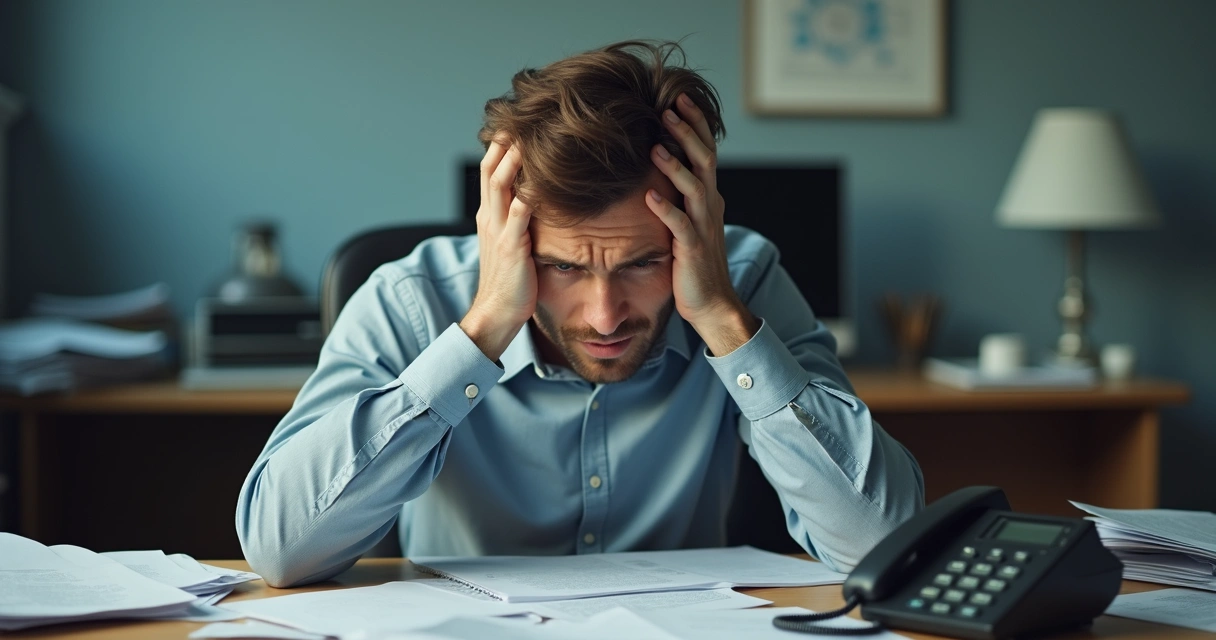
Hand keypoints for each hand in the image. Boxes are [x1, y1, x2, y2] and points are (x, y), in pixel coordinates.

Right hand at [460, 137, 535, 360]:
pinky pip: (520, 213)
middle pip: (492, 168)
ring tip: (530, 136)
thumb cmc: (510, 280)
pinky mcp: (512, 246)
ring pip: (501, 184)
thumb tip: (536, 199)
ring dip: (515, 159)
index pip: (491, 169)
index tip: (520, 124)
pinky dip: (530, 193)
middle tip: (525, 117)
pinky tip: (543, 179)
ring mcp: (499, 230)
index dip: (502, 144)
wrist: (496, 313)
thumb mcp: (510, 242)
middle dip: (506, 142)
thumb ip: (517, 220)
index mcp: (489, 214)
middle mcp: (490, 217)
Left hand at [646, 94, 758, 355]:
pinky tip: (650, 195)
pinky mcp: (692, 249)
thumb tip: (664, 165)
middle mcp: (710, 206)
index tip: (678, 98)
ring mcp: (703, 226)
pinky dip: (666, 208)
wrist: (711, 302)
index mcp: (709, 196)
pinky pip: (680, 225)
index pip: (705, 151)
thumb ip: (683, 194)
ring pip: (694, 188)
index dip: (695, 124)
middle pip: (704, 160)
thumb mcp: (690, 220)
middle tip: (669, 108)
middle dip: (688, 133)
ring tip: (656, 146)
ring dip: (675, 166)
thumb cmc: (694, 261)